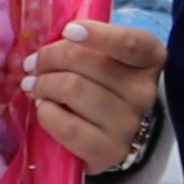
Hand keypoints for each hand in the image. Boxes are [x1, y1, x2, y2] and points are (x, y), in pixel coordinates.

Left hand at [24, 20, 162, 176]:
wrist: (108, 135)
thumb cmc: (101, 85)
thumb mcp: (103, 57)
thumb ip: (84, 45)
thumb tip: (45, 48)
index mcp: (150, 59)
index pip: (130, 42)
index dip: (98, 34)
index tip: (68, 30)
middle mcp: (145, 92)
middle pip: (86, 62)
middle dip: (50, 59)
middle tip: (33, 65)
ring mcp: (130, 124)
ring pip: (73, 89)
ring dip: (43, 85)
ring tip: (34, 86)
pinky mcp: (111, 152)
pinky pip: (69, 126)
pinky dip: (47, 114)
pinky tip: (44, 109)